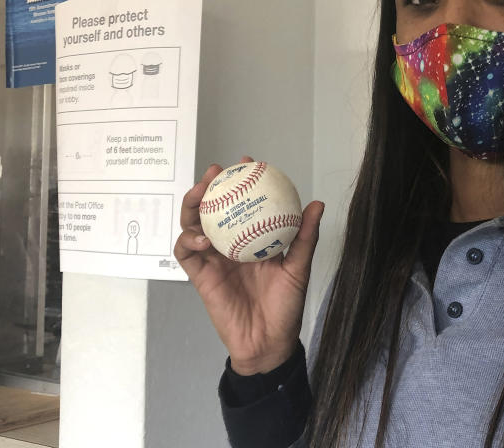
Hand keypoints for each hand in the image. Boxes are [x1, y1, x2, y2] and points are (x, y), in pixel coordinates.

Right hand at [174, 156, 323, 374]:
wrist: (269, 342)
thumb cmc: (286, 306)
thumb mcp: (298, 268)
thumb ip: (305, 237)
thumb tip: (317, 204)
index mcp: (252, 238)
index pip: (244, 203)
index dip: (242, 180)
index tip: (247, 161)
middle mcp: (230, 244)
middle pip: (212, 208)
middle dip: (210, 185)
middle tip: (216, 171)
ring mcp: (213, 259)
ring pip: (193, 225)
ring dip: (192, 206)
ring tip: (200, 193)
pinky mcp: (199, 276)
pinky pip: (186, 253)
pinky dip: (188, 240)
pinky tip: (201, 237)